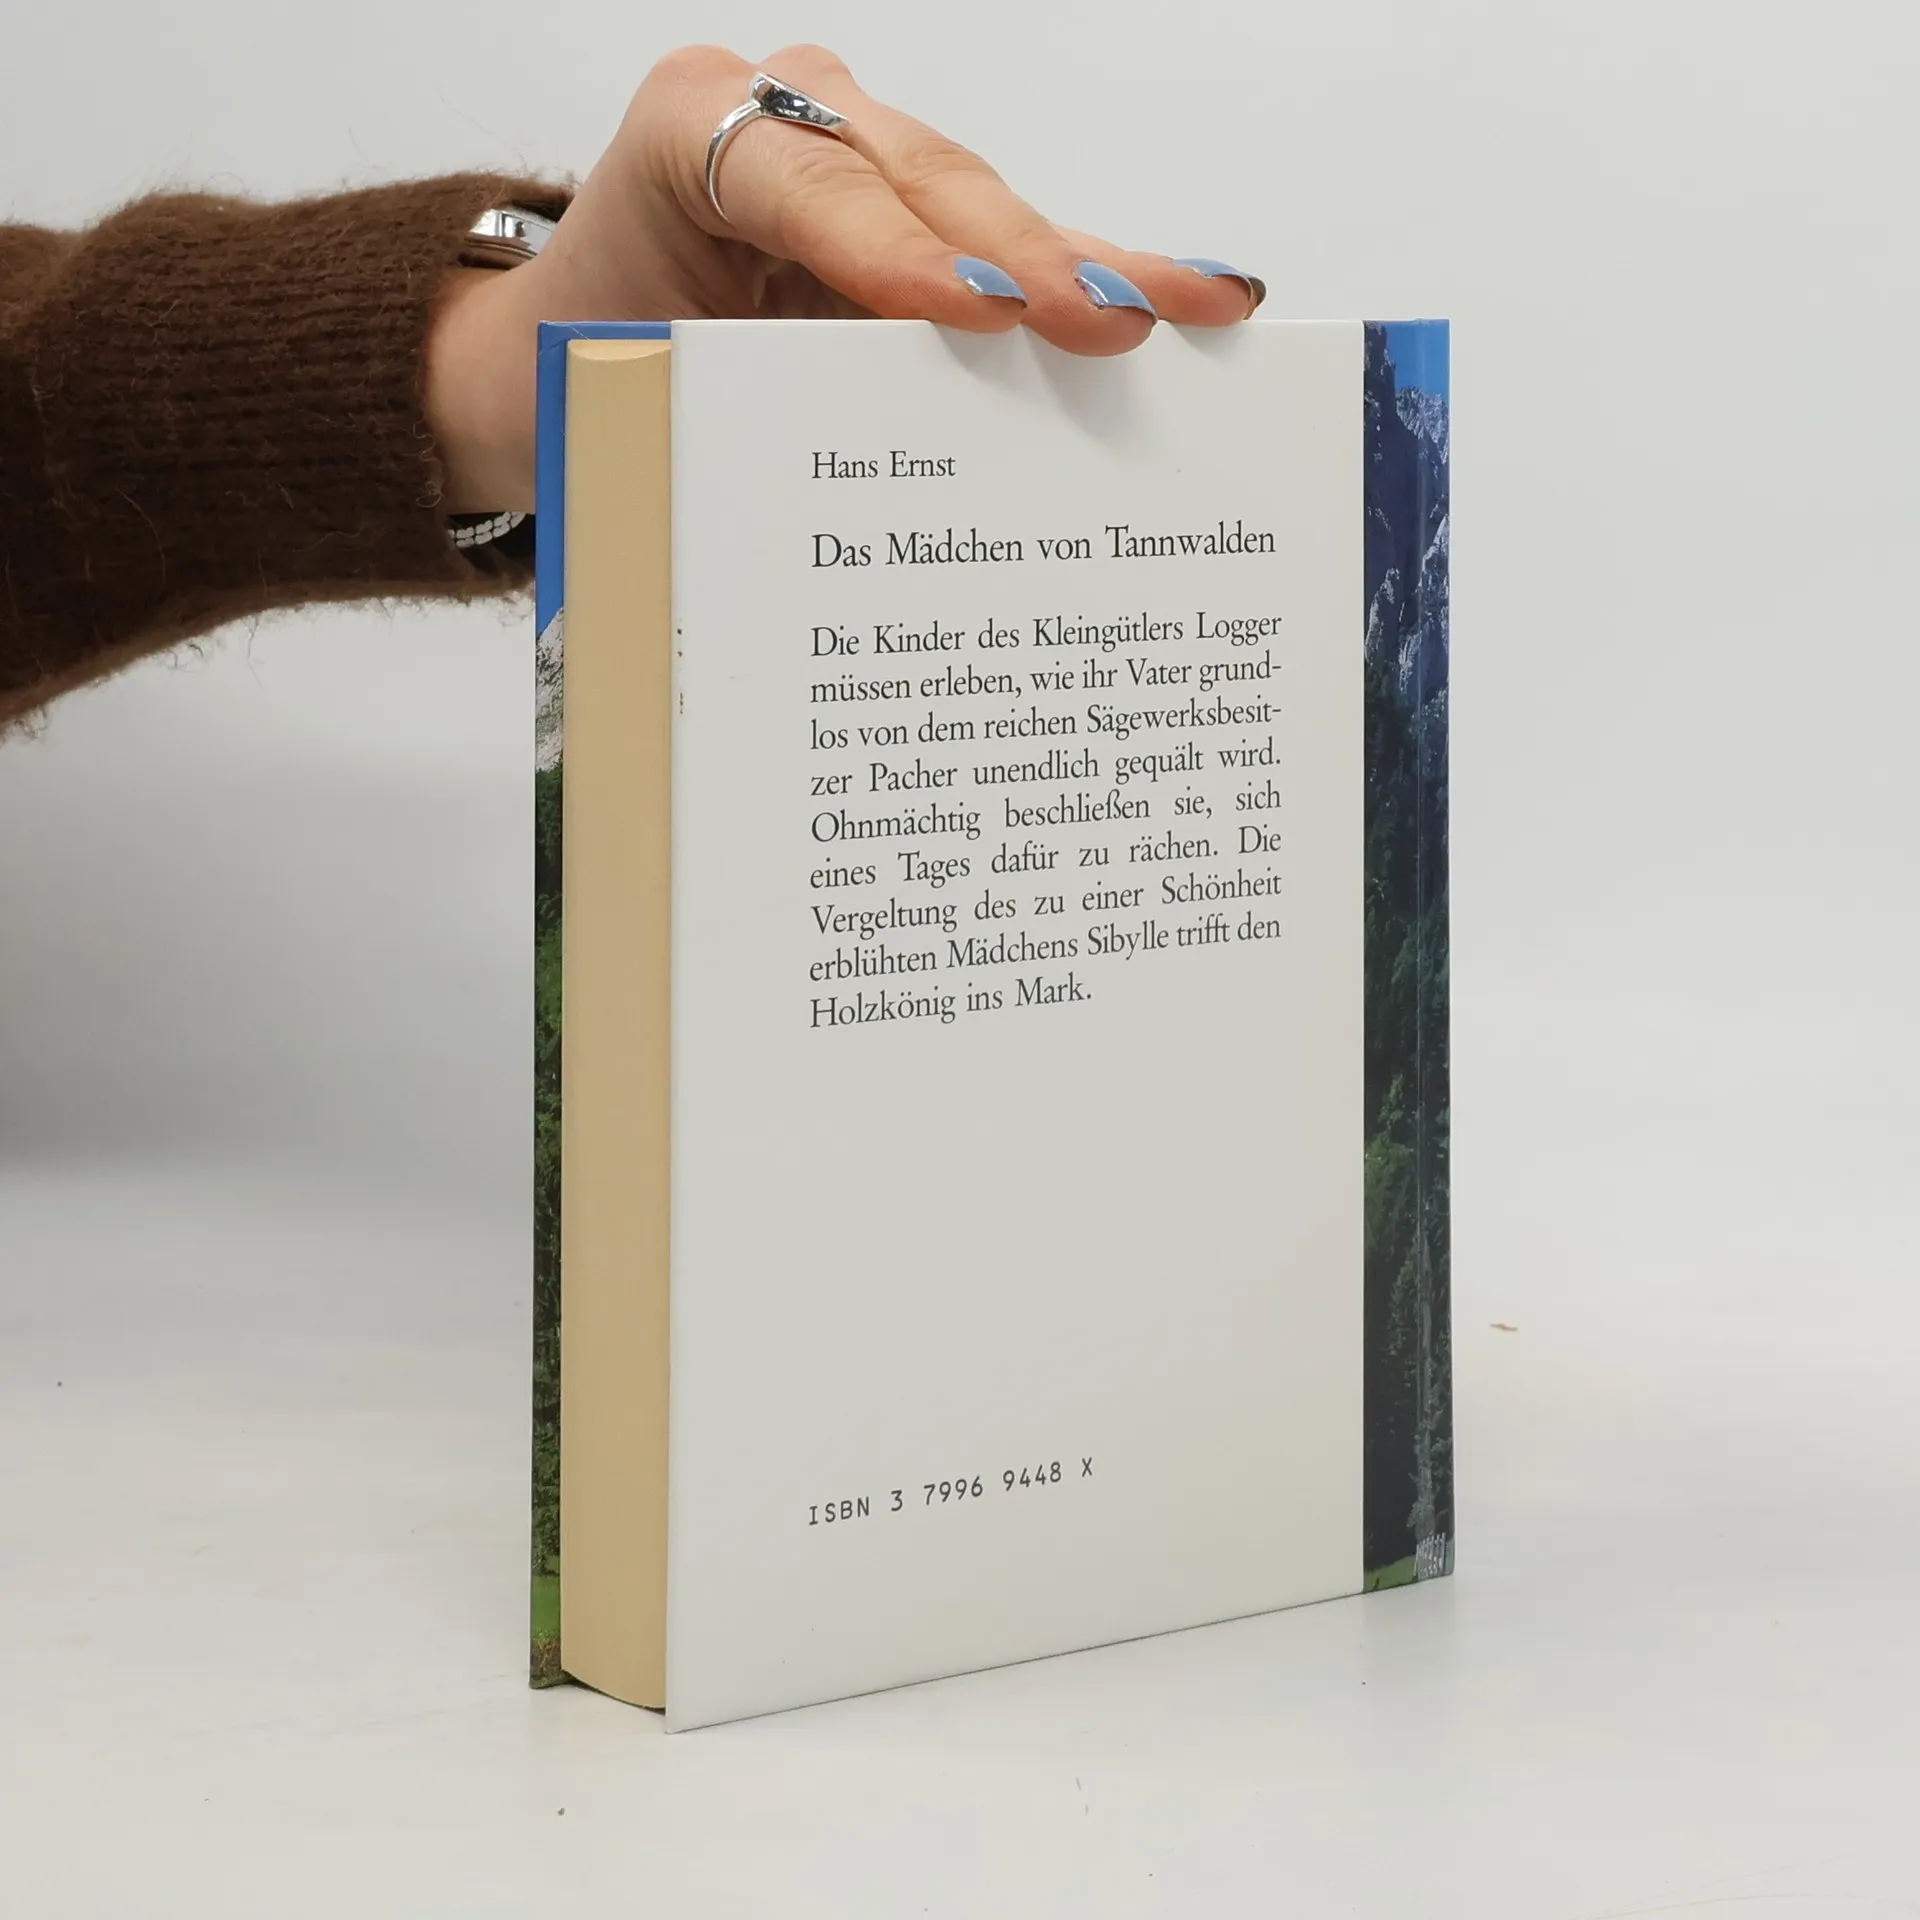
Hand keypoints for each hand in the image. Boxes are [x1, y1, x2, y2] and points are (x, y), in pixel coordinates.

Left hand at [426, 44, 1265, 511]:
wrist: (566, 338)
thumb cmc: (599, 362)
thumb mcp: (645, 383)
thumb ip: (746, 398)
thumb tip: (871, 502)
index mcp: (684, 134)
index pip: (803, 184)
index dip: (892, 248)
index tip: (974, 310)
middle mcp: (776, 110)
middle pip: (919, 180)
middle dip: (1018, 256)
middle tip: (1104, 321)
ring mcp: (851, 139)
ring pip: (982, 201)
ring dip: (1083, 265)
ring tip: (1187, 305)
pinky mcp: (906, 194)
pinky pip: (1003, 233)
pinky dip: (1088, 268)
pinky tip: (1189, 286)